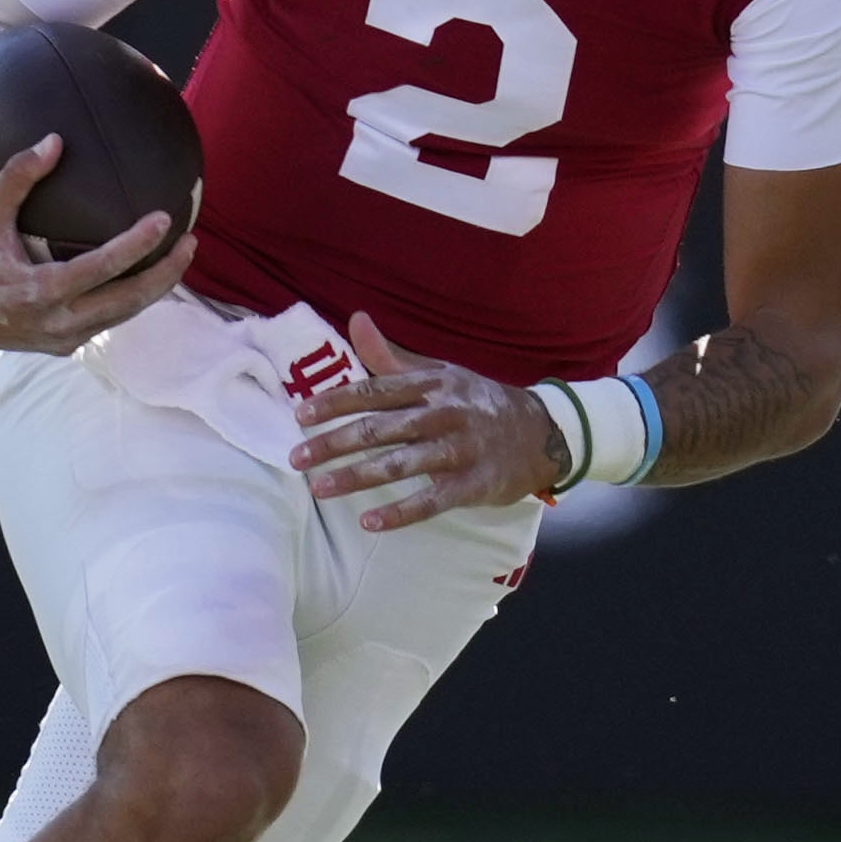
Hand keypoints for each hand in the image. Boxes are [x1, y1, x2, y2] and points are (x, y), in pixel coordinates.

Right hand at [0, 134, 192, 354]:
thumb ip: (17, 176)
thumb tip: (54, 140)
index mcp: (37, 292)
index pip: (99, 270)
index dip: (135, 247)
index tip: (163, 220)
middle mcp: (56, 323)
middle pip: (127, 302)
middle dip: (165, 274)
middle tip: (190, 242)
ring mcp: (63, 340)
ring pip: (124, 315)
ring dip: (156, 288)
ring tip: (181, 255)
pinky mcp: (65, 346)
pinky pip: (109, 320)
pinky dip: (132, 298)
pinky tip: (150, 273)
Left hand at [288, 311, 562, 529]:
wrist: (544, 431)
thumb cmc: (477, 402)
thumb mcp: (439, 373)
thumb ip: (392, 357)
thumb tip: (355, 320)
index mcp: (432, 384)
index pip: (375, 390)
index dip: (335, 402)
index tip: (300, 415)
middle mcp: (444, 413)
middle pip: (380, 428)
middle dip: (334, 443)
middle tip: (296, 458)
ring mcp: (461, 449)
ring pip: (401, 464)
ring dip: (357, 477)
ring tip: (320, 489)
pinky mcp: (475, 484)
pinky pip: (433, 500)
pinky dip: (401, 512)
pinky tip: (369, 521)